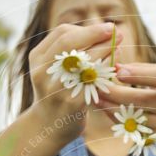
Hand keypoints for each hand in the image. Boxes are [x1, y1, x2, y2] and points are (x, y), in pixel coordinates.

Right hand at [28, 21, 122, 146]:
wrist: (47, 127)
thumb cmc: (56, 93)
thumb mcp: (52, 69)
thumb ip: (67, 51)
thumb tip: (99, 31)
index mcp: (37, 58)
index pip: (62, 33)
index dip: (86, 29)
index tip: (106, 27)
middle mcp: (42, 71)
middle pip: (71, 42)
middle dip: (96, 33)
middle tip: (116, 30)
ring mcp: (55, 88)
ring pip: (82, 59)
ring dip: (104, 49)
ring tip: (118, 45)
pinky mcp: (71, 103)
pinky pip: (92, 80)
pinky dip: (105, 70)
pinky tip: (114, 66)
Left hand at [98, 62, 155, 155]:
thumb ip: (143, 70)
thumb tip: (116, 66)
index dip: (140, 75)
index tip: (118, 71)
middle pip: (146, 101)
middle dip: (119, 94)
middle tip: (99, 87)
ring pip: (139, 118)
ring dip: (115, 109)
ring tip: (98, 100)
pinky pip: (138, 129)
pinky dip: (121, 120)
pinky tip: (108, 111)